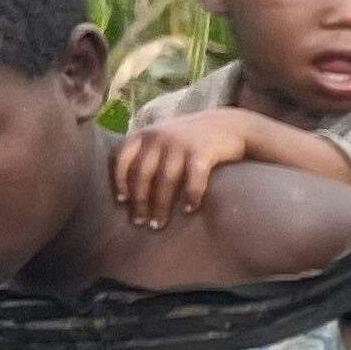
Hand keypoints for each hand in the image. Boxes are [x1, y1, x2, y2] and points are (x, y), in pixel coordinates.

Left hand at [111, 111, 259, 228]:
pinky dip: (191, 196)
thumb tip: (127, 185)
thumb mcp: (163, 136)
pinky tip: (190, 209)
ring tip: (159, 224)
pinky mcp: (203, 151)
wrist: (230, 125)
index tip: (123, 201)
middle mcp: (160, 137)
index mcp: (145, 134)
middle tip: (140, 223)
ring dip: (161, 205)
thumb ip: (146, 152)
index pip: (123, 158)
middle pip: (143, 174)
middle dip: (140, 201)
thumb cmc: (192, 138)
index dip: (120, 181)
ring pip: (166, 180)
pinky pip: (194, 179)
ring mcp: (182, 144)